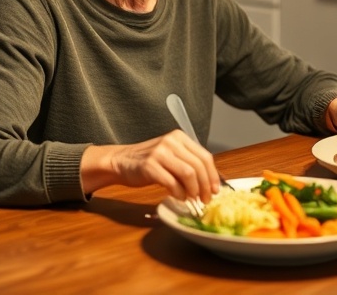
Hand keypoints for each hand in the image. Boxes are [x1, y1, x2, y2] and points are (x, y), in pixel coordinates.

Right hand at [82, 130, 220, 201]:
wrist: (121, 161)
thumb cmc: (148, 162)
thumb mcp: (171, 155)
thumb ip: (188, 163)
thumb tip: (209, 183)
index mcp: (179, 138)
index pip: (205, 156)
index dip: (213, 175)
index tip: (216, 190)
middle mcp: (171, 142)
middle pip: (198, 166)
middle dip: (205, 186)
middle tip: (206, 199)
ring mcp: (159, 153)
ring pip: (188, 174)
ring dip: (194, 191)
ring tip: (192, 199)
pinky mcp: (149, 166)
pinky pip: (172, 183)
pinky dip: (179, 193)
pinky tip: (179, 197)